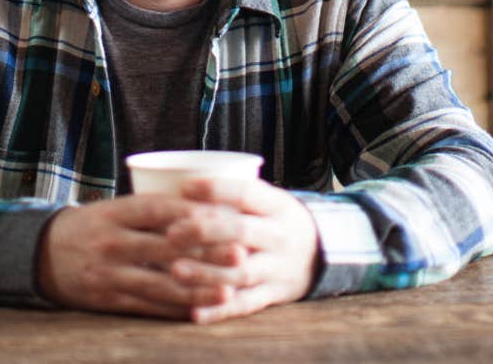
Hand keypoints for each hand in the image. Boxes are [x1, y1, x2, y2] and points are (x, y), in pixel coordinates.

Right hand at [35, 194, 241, 318]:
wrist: (44, 255)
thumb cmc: (94, 226)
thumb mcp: (114, 208)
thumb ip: (151, 210)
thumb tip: (206, 208)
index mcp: (114, 212)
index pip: (157, 209)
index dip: (191, 213)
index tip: (224, 215)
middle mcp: (112, 242)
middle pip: (164, 247)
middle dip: (205, 252)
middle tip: (240, 253)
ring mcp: (110, 274)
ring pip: (160, 283)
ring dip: (197, 288)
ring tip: (228, 290)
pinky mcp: (109, 301)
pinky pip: (148, 307)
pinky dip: (176, 310)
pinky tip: (201, 311)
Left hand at [164, 178, 320, 323]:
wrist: (321, 253)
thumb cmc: (276, 220)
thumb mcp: (268, 200)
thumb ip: (235, 193)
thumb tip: (178, 182)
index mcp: (277, 205)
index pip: (246, 193)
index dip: (215, 190)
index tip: (184, 188)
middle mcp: (280, 236)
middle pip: (241, 232)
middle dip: (204, 233)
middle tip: (171, 233)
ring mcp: (278, 268)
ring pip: (241, 272)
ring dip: (206, 273)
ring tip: (174, 270)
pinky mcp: (274, 295)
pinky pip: (246, 305)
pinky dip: (220, 310)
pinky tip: (193, 311)